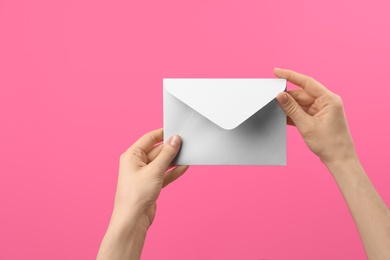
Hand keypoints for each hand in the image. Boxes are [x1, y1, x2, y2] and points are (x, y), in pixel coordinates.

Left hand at [97, 129, 188, 259]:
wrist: (133, 219)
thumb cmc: (136, 195)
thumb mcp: (154, 170)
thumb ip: (167, 154)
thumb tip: (175, 140)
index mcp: (132, 155)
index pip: (149, 138)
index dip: (162, 134)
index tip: (175, 131)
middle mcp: (137, 163)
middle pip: (157, 150)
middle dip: (170, 149)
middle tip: (185, 144)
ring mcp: (144, 174)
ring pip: (162, 162)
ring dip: (173, 160)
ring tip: (187, 154)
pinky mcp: (151, 184)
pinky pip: (164, 174)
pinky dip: (173, 171)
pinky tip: (184, 167)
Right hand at [274, 68, 356, 164]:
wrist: (339, 160)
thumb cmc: (329, 144)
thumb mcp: (307, 125)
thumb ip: (292, 109)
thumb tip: (280, 95)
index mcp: (329, 100)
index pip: (307, 83)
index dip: (290, 76)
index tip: (276, 71)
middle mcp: (326, 102)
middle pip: (301, 94)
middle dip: (286, 96)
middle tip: (270, 95)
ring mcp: (321, 110)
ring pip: (300, 103)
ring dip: (288, 106)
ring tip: (274, 107)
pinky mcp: (317, 118)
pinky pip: (302, 112)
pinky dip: (292, 114)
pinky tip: (281, 116)